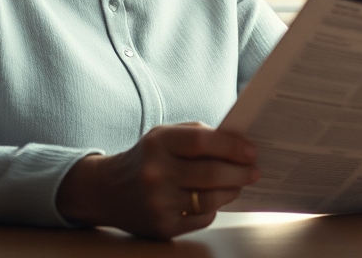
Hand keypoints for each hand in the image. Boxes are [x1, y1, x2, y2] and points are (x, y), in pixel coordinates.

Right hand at [55, 122, 259, 238]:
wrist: (107, 191)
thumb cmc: (146, 158)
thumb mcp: (164, 136)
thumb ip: (197, 135)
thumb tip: (238, 143)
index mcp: (158, 143)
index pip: (202, 141)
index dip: (231, 146)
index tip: (252, 151)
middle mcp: (156, 172)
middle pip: (211, 173)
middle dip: (240, 172)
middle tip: (255, 171)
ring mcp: (158, 202)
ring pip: (210, 199)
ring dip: (231, 191)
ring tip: (237, 184)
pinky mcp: (162, 226)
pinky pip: (201, 217)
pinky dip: (212, 208)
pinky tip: (211, 200)